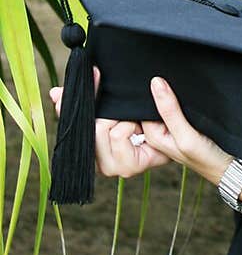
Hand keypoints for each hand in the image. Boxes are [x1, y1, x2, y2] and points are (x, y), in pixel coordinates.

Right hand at [48, 67, 170, 179]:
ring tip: (134, 122)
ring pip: (102, 128)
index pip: (70, 125)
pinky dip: (130, 125)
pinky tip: (140, 129)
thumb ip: (87, 99)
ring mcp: (111, 167)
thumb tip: (55, 92)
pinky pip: (118, 134)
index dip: (68, 105)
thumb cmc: (142, 121)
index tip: (72, 86)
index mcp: (89, 148)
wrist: (174, 136)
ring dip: (122, 119)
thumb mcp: (113, 108)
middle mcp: (97, 163)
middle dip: (107, 112)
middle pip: (88, 125)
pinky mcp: (128, 168)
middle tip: (124, 112)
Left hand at [140, 77, 232, 186]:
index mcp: (153, 135)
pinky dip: (181, 101)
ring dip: (172, 98)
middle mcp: (159, 131)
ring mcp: (171, 127)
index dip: (150, 95)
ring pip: (165, 104)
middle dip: (161, 95)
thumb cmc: (206, 157)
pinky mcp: (182, 124)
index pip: (142, 107)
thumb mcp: (186, 135)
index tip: (160, 86)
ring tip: (183, 99)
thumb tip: (156, 83)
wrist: (227, 165)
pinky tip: (188, 101)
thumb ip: (170, 111)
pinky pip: (177, 107)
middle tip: (176, 95)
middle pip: (152, 105)